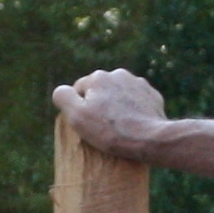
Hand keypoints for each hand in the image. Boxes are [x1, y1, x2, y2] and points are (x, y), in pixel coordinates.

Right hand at [51, 68, 170, 159]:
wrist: (150, 138)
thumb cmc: (110, 130)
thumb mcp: (77, 117)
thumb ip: (63, 97)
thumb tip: (61, 90)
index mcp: (98, 77)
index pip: (80, 90)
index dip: (80, 108)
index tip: (87, 124)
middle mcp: (118, 74)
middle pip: (100, 91)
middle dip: (99, 105)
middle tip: (102, 128)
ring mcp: (138, 83)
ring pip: (119, 95)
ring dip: (117, 106)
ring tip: (119, 127)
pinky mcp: (152, 95)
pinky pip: (137, 101)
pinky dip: (133, 110)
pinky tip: (133, 125)